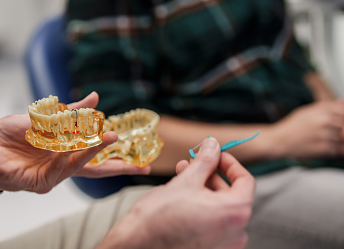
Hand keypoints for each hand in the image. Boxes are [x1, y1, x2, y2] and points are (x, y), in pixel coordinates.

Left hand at [0, 92, 149, 192]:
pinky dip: (65, 157)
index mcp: (64, 150)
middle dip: (116, 166)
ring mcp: (52, 175)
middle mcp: (61, 164)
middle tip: (139, 165)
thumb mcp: (46, 116)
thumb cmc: (13, 131)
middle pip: (94, 168)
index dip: (115, 155)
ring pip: (79, 165)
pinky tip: (69, 146)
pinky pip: (58, 170)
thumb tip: (96, 98)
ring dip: (93, 151)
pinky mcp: (40, 183)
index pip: (94, 153)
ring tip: (109, 137)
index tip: (140, 160)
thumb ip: (72, 112)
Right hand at [99, 138, 254, 248]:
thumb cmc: (159, 218)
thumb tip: (213, 145)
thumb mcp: (186, 181)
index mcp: (235, 213)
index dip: (229, 162)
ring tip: (183, 176)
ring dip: (204, 189)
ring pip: (220, 208)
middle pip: (232, 194)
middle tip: (193, 162)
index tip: (215, 154)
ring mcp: (224, 244)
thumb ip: (205, 160)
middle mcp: (236, 233)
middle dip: (211, 174)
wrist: (138, 244)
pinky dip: (202, 206)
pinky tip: (184, 196)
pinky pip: (213, 222)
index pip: (245, 180)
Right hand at [271, 101, 343, 158]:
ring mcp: (325, 135)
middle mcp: (324, 120)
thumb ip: (327, 107)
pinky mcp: (324, 149)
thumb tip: (343, 102)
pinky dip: (337, 151)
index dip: (342, 118)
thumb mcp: (307, 111)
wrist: (278, 141)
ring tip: (327, 141)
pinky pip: (340, 150)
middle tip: (332, 134)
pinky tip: (327, 149)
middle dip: (341, 131)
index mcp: (322, 109)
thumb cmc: (292, 127)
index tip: (337, 124)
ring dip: (339, 141)